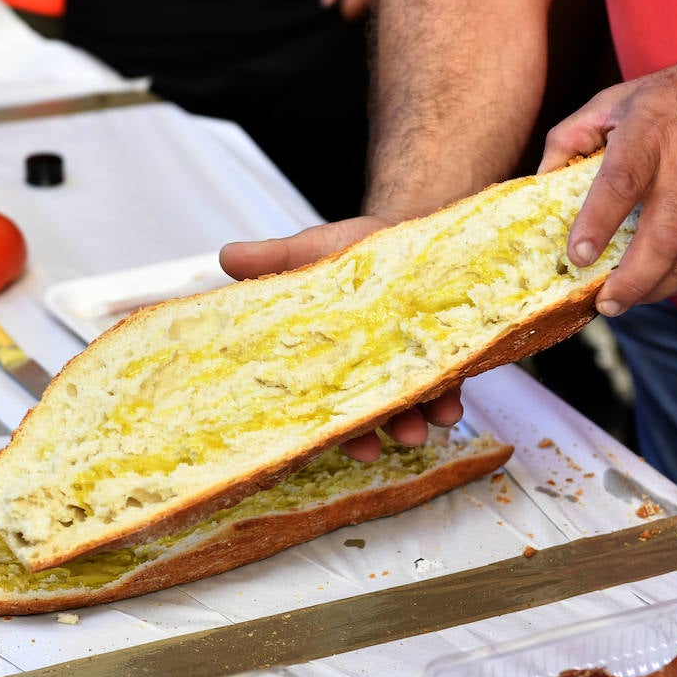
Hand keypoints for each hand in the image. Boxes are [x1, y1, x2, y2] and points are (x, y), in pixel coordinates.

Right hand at [219, 211, 463, 460]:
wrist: (407, 230)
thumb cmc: (350, 250)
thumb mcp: (309, 250)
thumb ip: (273, 259)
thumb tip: (224, 255)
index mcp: (329, 358)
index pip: (323, 403)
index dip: (328, 428)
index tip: (335, 443)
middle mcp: (368, 371)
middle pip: (368, 415)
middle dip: (375, 434)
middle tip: (380, 446)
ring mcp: (407, 364)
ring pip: (412, 406)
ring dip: (419, 421)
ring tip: (429, 425)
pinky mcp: (443, 351)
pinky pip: (449, 382)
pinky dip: (450, 397)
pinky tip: (451, 404)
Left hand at [539, 56, 676, 316]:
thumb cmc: (673, 101)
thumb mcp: (614, 101)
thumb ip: (570, 138)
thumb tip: (540, 181)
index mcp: (650, 134)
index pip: (622, 182)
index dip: (599, 222)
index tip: (578, 256)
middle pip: (662, 235)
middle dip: (631, 278)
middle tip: (604, 303)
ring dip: (655, 289)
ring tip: (623, 302)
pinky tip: (657, 289)